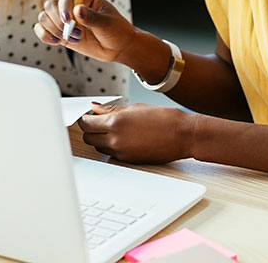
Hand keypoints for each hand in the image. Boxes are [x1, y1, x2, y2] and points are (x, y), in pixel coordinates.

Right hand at [33, 0, 135, 62]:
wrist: (118, 47)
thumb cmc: (116, 30)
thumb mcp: (107, 23)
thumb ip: (92, 17)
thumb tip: (78, 10)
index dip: (64, 3)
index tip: (68, 19)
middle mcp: (72, 5)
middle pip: (51, 4)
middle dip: (57, 20)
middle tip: (73, 31)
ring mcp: (65, 19)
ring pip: (44, 17)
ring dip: (54, 30)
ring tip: (75, 38)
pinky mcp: (60, 33)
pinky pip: (42, 30)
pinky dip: (45, 36)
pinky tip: (57, 42)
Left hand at [78, 102, 196, 163]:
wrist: (182, 135)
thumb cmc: (164, 118)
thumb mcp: (135, 107)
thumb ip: (111, 109)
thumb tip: (94, 107)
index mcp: (116, 121)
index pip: (86, 123)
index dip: (85, 118)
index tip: (89, 115)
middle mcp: (115, 138)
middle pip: (88, 137)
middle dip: (91, 129)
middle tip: (100, 121)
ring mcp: (120, 152)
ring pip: (98, 147)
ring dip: (100, 138)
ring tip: (116, 129)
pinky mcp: (127, 160)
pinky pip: (111, 154)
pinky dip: (112, 146)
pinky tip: (125, 137)